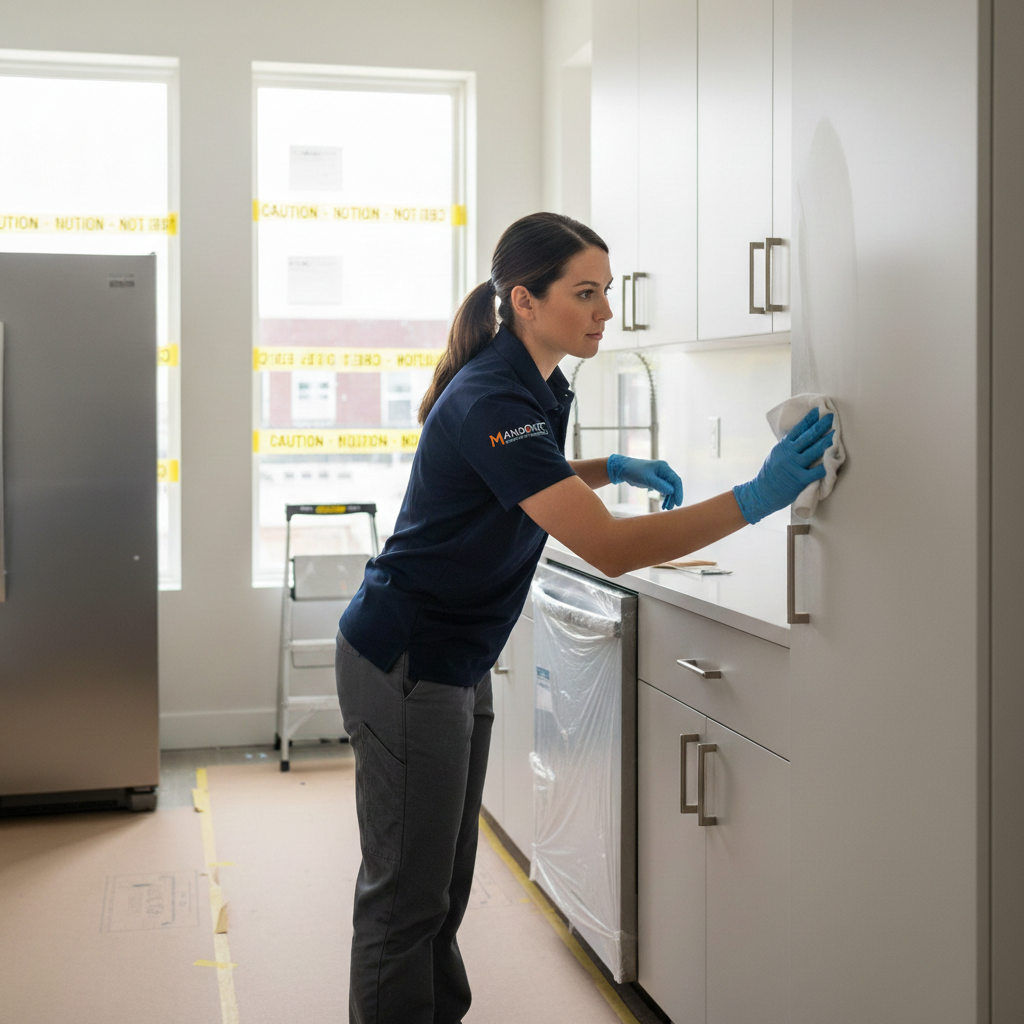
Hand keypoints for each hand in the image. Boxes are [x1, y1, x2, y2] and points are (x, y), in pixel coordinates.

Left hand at [607, 454, 683, 510]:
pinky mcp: (656, 481)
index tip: (678, 503)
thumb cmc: (634, 471)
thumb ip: (659, 485)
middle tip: (670, 508)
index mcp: (664, 468)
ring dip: (669, 498)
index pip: (676, 480)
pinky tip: (663, 503)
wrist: (623, 469)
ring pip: (669, 488)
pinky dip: (664, 496)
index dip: (678, 492)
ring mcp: (660, 476)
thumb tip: (672, 491)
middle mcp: (664, 471)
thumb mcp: (647, 479)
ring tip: (667, 508)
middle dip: (674, 496)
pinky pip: (664, 489)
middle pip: (674, 485)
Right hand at [732, 409, 834, 523]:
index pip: (798, 429)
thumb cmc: (770, 474)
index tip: (818, 410)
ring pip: (813, 451)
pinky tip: (832, 461)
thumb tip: (799, 436)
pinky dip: (823, 467)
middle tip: (830, 416)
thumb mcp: (776, 455)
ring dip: (825, 442)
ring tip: (834, 433)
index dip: (809, 419)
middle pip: (807, 437)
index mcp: (783, 447)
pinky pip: (814, 472)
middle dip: (820, 426)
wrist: (762, 492)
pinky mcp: (799, 480)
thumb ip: (787, 446)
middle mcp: (789, 454)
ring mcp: (794, 466)